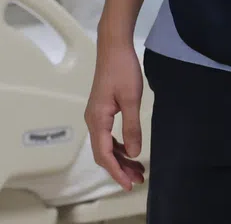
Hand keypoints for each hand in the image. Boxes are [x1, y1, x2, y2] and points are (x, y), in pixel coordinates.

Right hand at [84, 38, 146, 190]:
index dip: (116, 172)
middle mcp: (92, 121)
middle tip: (138, 179)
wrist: (113, 47)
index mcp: (97, 120)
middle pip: (104, 153)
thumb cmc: (122, 70)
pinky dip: (119, 146)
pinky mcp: (102, 110)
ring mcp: (96, 115)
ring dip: (120, 158)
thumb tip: (133, 153)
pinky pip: (108, 135)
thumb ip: (131, 127)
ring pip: (106, 145)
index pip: (104, 154)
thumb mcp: (131, 99)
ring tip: (137, 169)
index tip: (129, 184)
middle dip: (120, 168)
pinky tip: (129, 150)